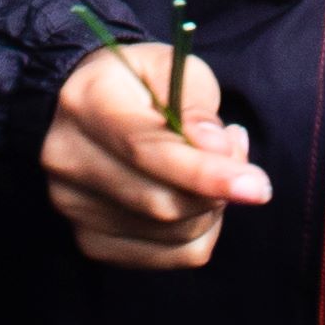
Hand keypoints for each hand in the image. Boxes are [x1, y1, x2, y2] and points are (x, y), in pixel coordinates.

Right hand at [41, 42, 269, 269]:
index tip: (257, 186)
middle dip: (218, 190)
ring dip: (211, 209)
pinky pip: (166, 256)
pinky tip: (195, 196)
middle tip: (239, 155)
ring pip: (169, 234)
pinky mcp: (89, 238)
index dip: (205, 173)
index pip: (147, 151)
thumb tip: (217, 149)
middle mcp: (68, 159)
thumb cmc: (142, 83)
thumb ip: (197, 106)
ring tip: (215, 167)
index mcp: (87, 103)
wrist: (92, 105)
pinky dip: (197, 232)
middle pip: (160, 202)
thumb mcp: (174, 68)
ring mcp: (73, 205)